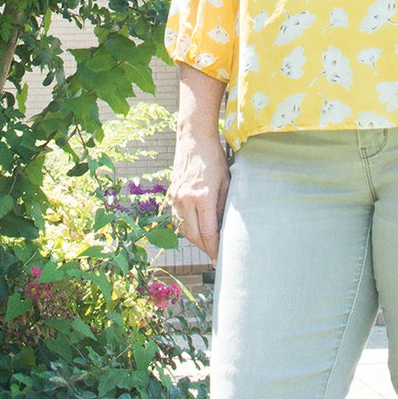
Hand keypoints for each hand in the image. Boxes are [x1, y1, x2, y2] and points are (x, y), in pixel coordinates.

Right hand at [168, 126, 229, 263]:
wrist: (193, 139)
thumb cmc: (214, 158)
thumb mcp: (226, 182)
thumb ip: (224, 206)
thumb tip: (226, 229)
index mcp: (202, 197)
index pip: (208, 232)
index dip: (215, 248)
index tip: (221, 259)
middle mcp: (186, 200)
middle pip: (194, 236)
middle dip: (205, 248)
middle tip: (216, 255)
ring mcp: (176, 198)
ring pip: (184, 229)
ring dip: (196, 239)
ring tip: (208, 244)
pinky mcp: (172, 195)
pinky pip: (178, 219)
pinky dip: (187, 227)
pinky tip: (197, 229)